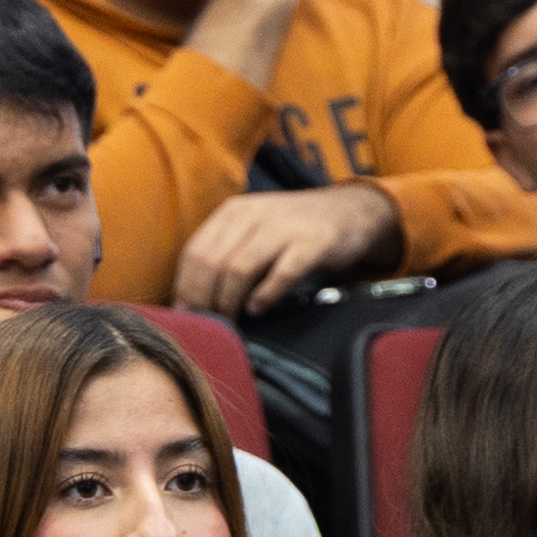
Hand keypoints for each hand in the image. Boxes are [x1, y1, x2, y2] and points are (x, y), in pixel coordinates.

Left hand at [170, 182, 394, 318]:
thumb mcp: (253, 232)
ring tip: (231, 321)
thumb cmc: (293, 231)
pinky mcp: (313, 242)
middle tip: (209, 325)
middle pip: (212, 263)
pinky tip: (259, 310)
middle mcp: (254, 214)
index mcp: (233, 212)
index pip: (194, 252)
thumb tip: (188, 302)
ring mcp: (284, 226)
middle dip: (204, 300)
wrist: (351, 212)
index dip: (185, 288)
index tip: (187, 316)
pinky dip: (265, 295)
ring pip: (239, 269)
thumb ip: (224, 256)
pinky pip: (281, 273)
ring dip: (229, 302)